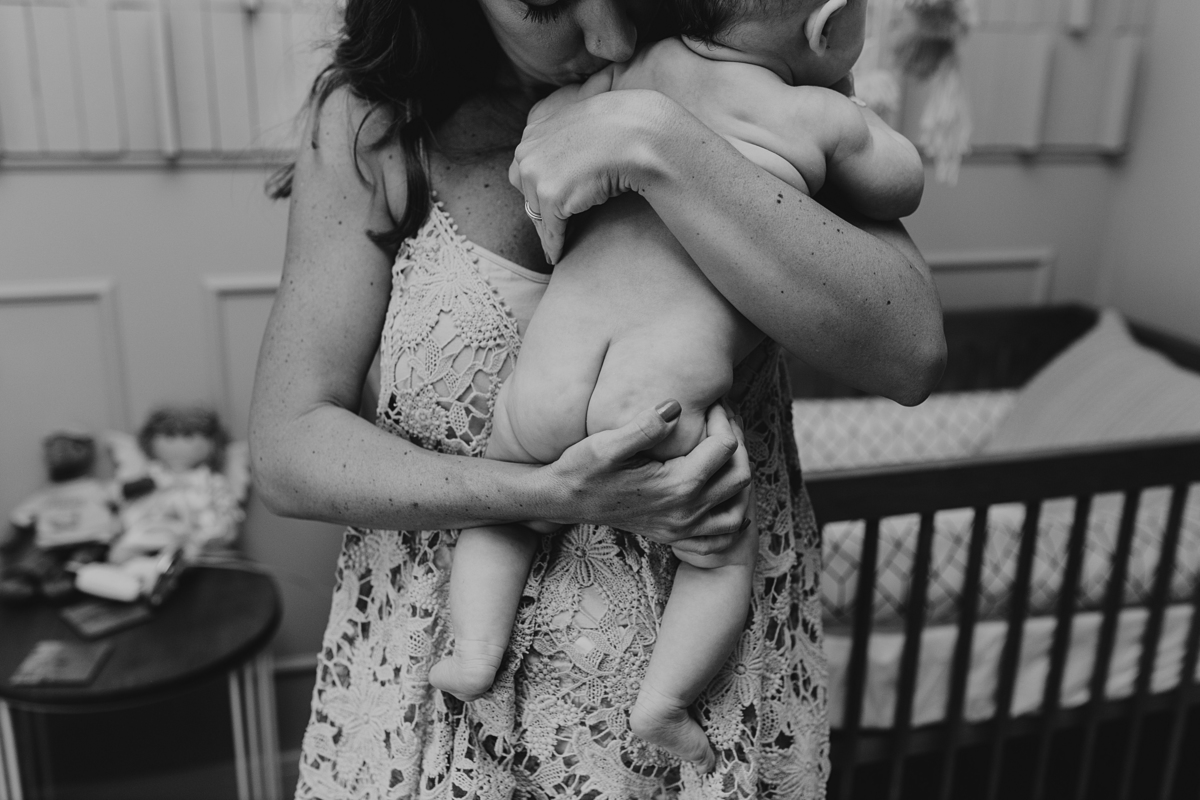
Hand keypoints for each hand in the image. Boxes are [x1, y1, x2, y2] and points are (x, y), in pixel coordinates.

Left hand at [508, 89, 671, 264]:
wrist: (643, 135)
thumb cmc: (628, 125)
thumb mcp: (591, 114)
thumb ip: (572, 127)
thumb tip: (579, 115)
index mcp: (536, 125)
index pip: (527, 164)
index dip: (538, 185)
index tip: (548, 203)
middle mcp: (527, 147)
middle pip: (526, 189)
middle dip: (538, 207)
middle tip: (551, 227)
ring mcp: (536, 171)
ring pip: (537, 212)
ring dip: (548, 228)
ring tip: (558, 244)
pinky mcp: (549, 197)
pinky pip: (550, 230)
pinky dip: (555, 245)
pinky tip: (560, 255)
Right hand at [535, 400, 751, 551]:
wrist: (563, 500)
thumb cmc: (582, 468)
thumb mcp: (606, 444)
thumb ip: (643, 426)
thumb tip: (675, 406)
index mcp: (676, 486)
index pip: (725, 447)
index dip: (722, 419)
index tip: (709, 404)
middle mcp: (685, 512)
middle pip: (740, 476)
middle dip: (736, 442)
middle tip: (720, 421)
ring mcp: (682, 528)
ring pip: (738, 507)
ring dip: (738, 477)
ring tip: (722, 451)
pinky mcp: (675, 534)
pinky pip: (721, 535)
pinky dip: (729, 515)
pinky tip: (717, 491)